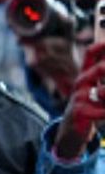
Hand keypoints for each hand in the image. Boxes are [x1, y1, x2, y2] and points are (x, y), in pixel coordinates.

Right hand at [55, 41, 104, 160]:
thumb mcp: (94, 87)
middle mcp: (81, 83)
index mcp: (86, 74)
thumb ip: (99, 74)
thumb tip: (103, 48)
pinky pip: (102, 111)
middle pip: (100, 69)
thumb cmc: (89, 104)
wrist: (72, 127)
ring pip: (103, 91)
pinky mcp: (80, 112)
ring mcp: (79, 97)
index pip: (91, 54)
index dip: (101, 46)